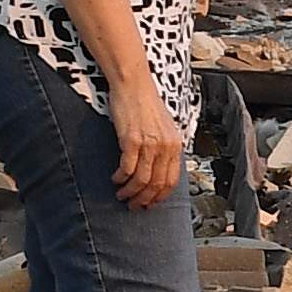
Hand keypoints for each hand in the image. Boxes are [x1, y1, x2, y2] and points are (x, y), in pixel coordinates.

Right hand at [109, 79, 187, 208]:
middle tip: (134, 206)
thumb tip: (158, 170)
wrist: (134, 85)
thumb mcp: (164, 128)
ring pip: (142, 180)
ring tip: (122, 195)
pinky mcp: (132, 140)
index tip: (150, 204)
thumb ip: (164, 148)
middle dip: (144, 200)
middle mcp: (165, 146)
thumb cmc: (146, 104)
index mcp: (175, 145)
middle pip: (156, 184)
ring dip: (130, 192)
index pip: (171, 181)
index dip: (160, 197)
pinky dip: (120, 178)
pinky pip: (127, 168)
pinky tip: (115, 179)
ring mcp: (150, 144)